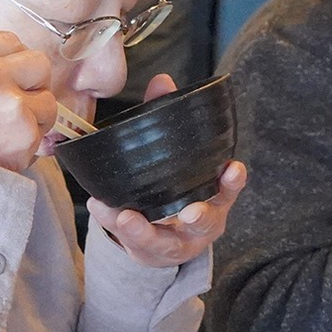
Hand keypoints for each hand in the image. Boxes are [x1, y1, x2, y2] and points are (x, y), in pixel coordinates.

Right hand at [0, 28, 54, 172]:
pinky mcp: (24, 134)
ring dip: (33, 116)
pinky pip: (41, 133)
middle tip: (18, 100)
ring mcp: (9, 103)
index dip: (13, 61)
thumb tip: (5, 67)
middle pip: (38, 63)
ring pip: (47, 101)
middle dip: (32, 83)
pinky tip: (1, 150)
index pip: (10, 41)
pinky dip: (27, 143)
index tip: (10, 75)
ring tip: (5, 131)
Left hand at [84, 75, 244, 266]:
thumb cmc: (177, 190)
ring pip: (162, 241)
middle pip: (205, 222)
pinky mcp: (148, 250)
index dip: (233, 182)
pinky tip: (98, 206)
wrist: (166, 240)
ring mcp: (173, 242)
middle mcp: (199, 224)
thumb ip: (171, 119)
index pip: (229, 190)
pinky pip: (131, 241)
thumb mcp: (182, 162)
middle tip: (190, 212)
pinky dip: (113, 224)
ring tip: (125, 217)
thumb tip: (163, 81)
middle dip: (200, 216)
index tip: (234, 169)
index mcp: (214, 198)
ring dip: (143, 229)